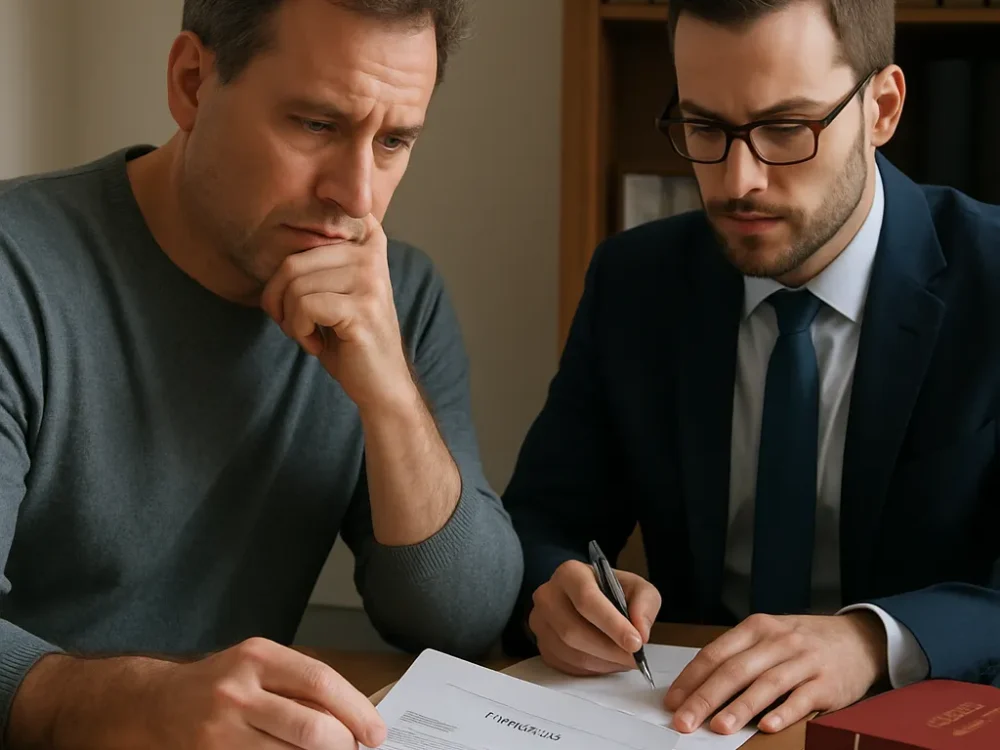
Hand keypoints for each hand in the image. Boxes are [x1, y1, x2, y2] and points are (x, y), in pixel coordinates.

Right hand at [147, 637, 386, 747]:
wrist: (160, 703)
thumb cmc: (224, 682)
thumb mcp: (261, 665)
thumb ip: (302, 685)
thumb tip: (354, 716)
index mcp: (259, 657)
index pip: (321, 682)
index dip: (355, 710)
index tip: (376, 732)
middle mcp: (239, 691)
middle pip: (310, 728)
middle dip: (342, 745)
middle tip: (353, 749)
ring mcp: (222, 729)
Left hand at [260, 216, 413, 411]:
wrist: (381, 384)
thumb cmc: (349, 339)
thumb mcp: (334, 291)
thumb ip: (317, 261)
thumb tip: (272, 233)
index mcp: (367, 245)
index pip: (325, 212)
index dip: (308, 219)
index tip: (312, 223)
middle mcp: (371, 256)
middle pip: (293, 262)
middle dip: (279, 300)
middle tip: (296, 324)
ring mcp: (370, 280)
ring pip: (295, 287)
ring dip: (291, 321)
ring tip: (312, 335)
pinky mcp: (362, 308)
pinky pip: (304, 307)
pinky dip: (299, 331)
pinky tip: (316, 344)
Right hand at [529, 559, 661, 675]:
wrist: (587, 598)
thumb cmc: (610, 591)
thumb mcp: (636, 587)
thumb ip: (645, 603)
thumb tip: (640, 631)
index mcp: (570, 573)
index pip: (586, 599)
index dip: (612, 624)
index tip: (635, 643)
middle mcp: (548, 595)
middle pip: (573, 630)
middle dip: (609, 649)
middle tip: (634, 658)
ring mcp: (540, 621)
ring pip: (570, 652)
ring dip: (603, 662)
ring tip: (623, 660)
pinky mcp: (541, 644)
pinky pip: (566, 665)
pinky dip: (592, 669)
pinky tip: (607, 661)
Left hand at [665, 613, 886, 734]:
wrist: (858, 639)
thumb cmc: (803, 642)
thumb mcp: (769, 637)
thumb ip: (738, 656)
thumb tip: (698, 686)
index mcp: (756, 628)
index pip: (715, 654)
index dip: (691, 679)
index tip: (673, 701)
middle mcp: (777, 641)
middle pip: (734, 670)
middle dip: (705, 698)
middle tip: (684, 721)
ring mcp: (803, 661)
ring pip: (765, 685)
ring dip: (739, 708)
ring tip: (718, 727)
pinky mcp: (827, 683)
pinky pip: (801, 699)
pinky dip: (783, 713)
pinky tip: (766, 727)